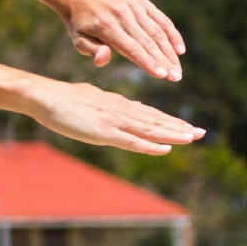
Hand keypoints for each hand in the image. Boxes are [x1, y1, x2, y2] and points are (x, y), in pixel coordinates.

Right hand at [25, 79, 206, 155]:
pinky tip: (165, 149)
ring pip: (150, 129)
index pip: (148, 114)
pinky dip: (150, 146)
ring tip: (192, 138)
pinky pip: (132, 141)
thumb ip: (104, 107)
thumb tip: (114, 112)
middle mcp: (120, 111)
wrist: (45, 96)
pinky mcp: (104, 132)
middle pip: (155, 121)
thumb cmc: (61, 99)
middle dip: (179, 127)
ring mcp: (113, 121)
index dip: (169, 121)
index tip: (186, 126)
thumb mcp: (89, 100)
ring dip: (172, 134)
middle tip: (201, 133)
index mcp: (116, 104)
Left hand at [57, 0, 186, 81]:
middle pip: (148, 42)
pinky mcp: (141, 2)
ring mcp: (134, 6)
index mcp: (107, 26)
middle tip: (176, 78)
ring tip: (177, 70)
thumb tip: (103, 60)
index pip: (132, 48)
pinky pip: (161, 19)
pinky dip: (172, 34)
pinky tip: (180, 50)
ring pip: (158, 32)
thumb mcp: (78, 39)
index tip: (163, 75)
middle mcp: (123, 14)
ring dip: (170, 52)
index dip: (148, 62)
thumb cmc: (80, 23)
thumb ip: (92, 50)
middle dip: (164, 61)